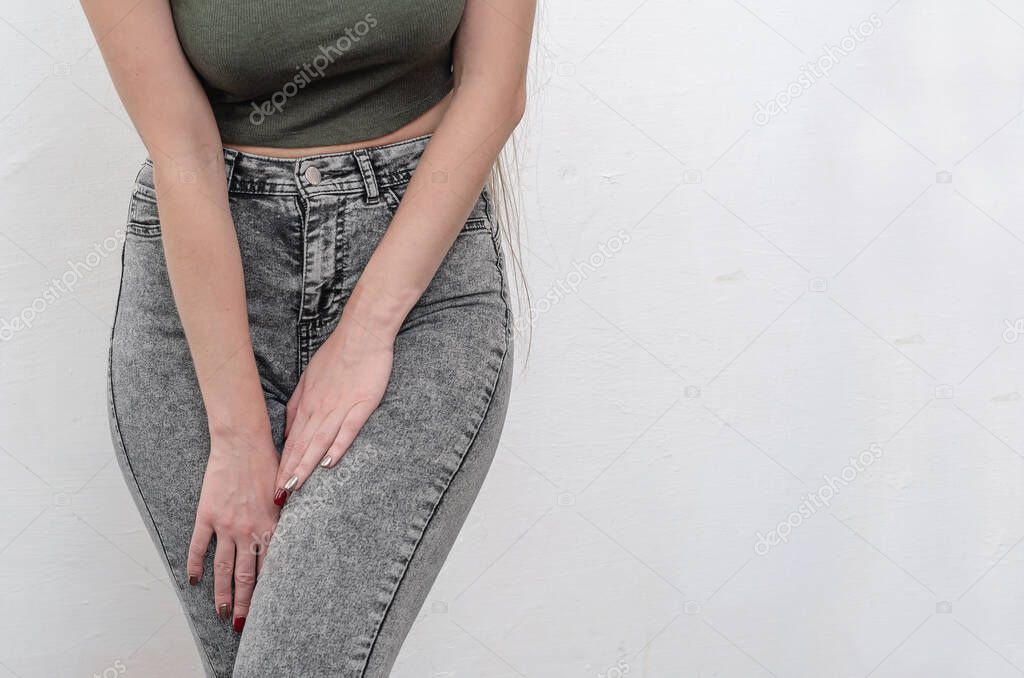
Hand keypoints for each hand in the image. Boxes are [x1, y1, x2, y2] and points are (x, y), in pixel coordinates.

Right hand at [186, 425, 279, 632]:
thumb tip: (292, 540)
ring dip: (221, 593)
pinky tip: (193, 580)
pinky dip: (195, 565)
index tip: (269, 609)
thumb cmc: (269, 462)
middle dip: (244, 603)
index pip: (269, 567)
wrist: (242, 443)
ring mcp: (226, 525)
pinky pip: (199, 546)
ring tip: (220, 611)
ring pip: (222, 568)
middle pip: (245, 576)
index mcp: (271, 526)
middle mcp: (249, 530)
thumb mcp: (286, 493)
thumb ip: (286, 518)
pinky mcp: (208, 515)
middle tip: (241, 624)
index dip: (268, 591)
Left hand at [274, 315, 394, 504]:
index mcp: (307, 404)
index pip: (292, 441)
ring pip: (318, 442)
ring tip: (296, 487)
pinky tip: (329, 462)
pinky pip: (347, 429)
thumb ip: (298, 404)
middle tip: (279, 497)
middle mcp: (319, 409)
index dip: (283, 464)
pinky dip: (337, 446)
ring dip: (306, 466)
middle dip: (289, 473)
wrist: (361, 334)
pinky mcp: (360, 404)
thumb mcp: (309, 378)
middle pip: (301, 446)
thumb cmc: (337, 355)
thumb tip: (288, 429)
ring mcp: (339, 407)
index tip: (274, 485)